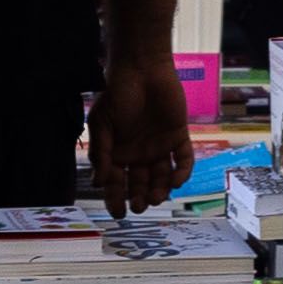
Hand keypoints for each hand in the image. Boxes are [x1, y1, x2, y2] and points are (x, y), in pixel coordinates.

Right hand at [91, 53, 192, 212]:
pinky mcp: (178, 136)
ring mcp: (160, 146)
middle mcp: (139, 154)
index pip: (117, 183)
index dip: (116, 199)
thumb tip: (99, 182)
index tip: (118, 214)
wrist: (142, 69)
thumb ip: (101, 152)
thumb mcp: (101, 123)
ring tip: (157, 197)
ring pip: (163, 176)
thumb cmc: (118, 93)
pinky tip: (176, 180)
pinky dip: (182, 171)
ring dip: (161, 189)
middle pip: (141, 184)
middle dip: (140, 198)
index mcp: (119, 153)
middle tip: (140, 206)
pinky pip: (183, 159)